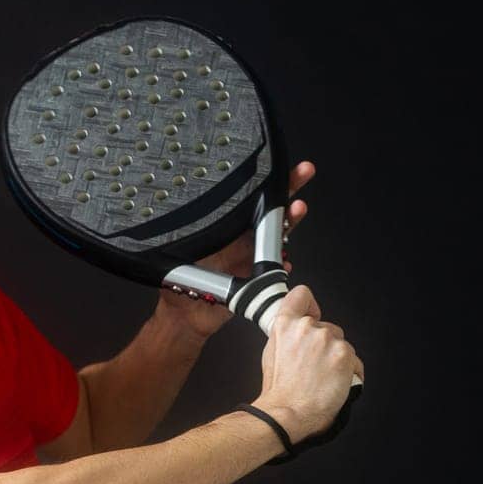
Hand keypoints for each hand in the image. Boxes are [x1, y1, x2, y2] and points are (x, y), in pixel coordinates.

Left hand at [153, 160, 316, 345]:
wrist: (188, 316)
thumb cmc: (180, 284)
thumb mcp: (181, 254)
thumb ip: (188, 238)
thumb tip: (189, 217)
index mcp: (224, 227)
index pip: (249, 199)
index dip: (266, 182)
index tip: (279, 167)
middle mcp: (243, 238)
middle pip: (272, 208)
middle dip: (289, 188)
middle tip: (303, 172)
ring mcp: (254, 256)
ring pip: (280, 233)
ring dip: (291, 220)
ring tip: (296, 209)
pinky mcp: (260, 277)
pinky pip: (277, 268)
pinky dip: (282, 264)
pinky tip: (282, 261)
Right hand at [253, 283, 364, 442]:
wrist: (287, 413)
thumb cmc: (279, 390)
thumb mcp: (271, 354)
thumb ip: (285, 336)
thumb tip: (296, 333)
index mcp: (285, 325)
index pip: (301, 296)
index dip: (309, 305)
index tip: (313, 315)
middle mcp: (307, 328)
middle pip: (327, 327)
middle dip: (325, 345)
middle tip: (313, 367)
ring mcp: (328, 340)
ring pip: (342, 345)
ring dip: (337, 360)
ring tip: (323, 379)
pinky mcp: (345, 355)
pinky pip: (355, 362)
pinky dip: (349, 374)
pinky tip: (335, 385)